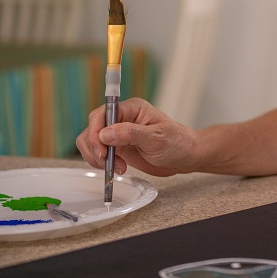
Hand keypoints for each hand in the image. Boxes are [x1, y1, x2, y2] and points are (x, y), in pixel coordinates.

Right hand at [75, 97, 197, 176]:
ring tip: (118, 168)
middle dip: (96, 148)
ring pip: (91, 142)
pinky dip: (102, 163)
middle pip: (92, 128)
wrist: (184, 157)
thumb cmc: (177, 143)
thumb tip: (105, 133)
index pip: (102, 114)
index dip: (96, 132)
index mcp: (131, 108)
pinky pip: (99, 153)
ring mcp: (118, 133)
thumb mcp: (156, 138)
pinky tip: (118, 169)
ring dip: (98, 158)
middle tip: (109, 163)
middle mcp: (121, 118)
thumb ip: (131, 134)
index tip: (102, 151)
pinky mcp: (118, 147)